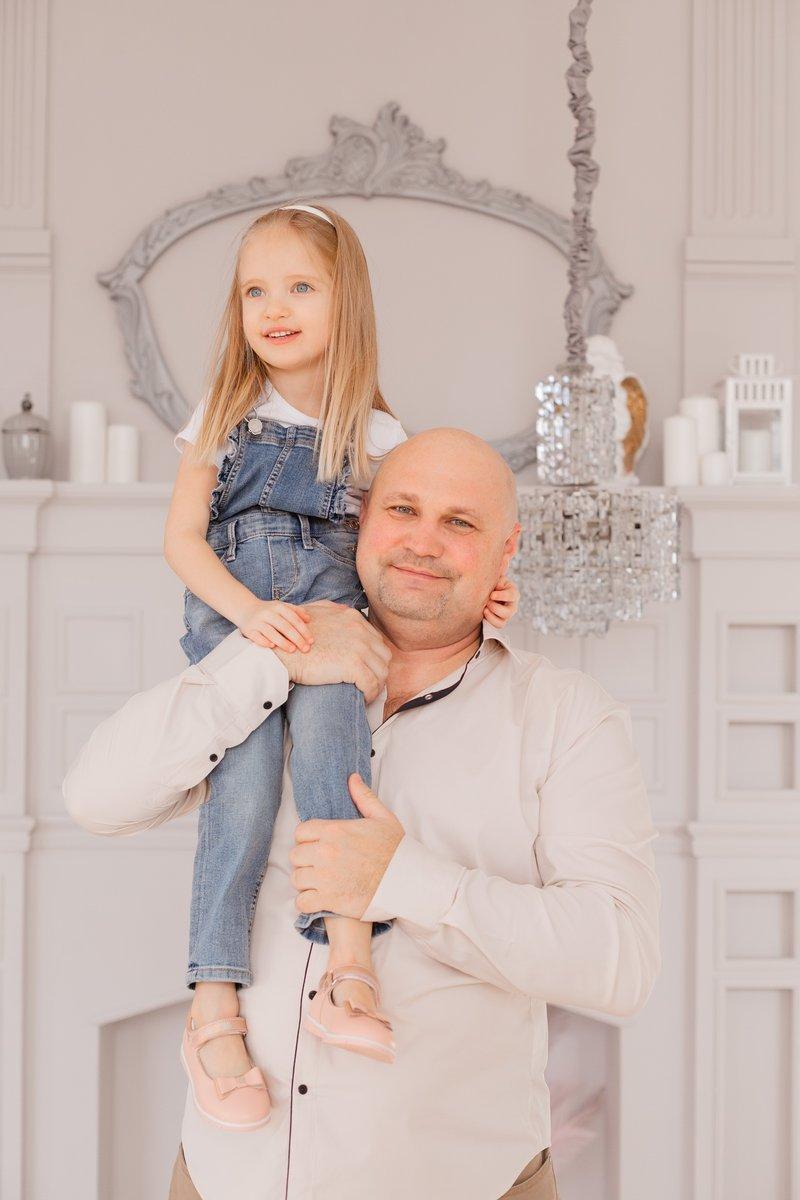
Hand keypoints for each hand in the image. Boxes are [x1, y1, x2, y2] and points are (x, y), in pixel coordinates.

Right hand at [235, 598, 312, 652]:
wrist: (245, 609)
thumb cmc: (269, 611)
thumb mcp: (282, 607)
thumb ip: (296, 611)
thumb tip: (308, 619)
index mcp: (278, 607)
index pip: (294, 619)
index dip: (303, 630)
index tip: (311, 641)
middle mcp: (267, 613)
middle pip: (284, 626)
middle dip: (296, 638)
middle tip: (305, 649)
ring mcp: (257, 621)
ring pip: (271, 632)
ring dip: (283, 642)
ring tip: (292, 650)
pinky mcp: (248, 629)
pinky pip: (256, 637)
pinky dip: (264, 641)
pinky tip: (272, 646)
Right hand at [273, 601, 391, 701]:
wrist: (283, 649)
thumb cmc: (294, 635)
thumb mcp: (315, 611)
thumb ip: (333, 609)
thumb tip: (343, 611)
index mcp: (353, 618)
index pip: (376, 641)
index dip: (374, 658)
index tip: (368, 669)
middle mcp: (360, 630)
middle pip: (383, 656)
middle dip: (378, 671)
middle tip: (369, 683)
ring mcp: (358, 647)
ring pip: (381, 672)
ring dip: (376, 685)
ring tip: (366, 693)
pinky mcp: (353, 665)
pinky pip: (372, 684)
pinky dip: (370, 694)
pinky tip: (363, 698)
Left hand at [289, 774, 404, 918]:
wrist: (407, 882)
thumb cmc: (396, 851)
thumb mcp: (383, 818)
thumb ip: (363, 797)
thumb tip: (352, 778)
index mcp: (334, 831)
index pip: (301, 832)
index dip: (308, 839)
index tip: (319, 846)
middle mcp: (325, 853)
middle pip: (295, 856)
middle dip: (305, 860)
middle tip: (320, 865)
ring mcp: (325, 878)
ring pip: (297, 879)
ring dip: (306, 882)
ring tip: (320, 882)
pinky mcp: (329, 900)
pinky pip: (302, 902)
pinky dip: (309, 902)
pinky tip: (320, 899)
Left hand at [483, 574, 518, 626]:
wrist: (488, 592)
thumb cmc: (493, 585)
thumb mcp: (496, 580)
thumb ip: (497, 581)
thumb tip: (497, 587)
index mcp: (513, 593)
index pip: (511, 596)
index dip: (502, 596)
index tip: (492, 595)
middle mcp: (513, 606)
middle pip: (508, 612)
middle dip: (495, 608)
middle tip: (487, 602)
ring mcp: (507, 615)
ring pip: (503, 621)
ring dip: (491, 616)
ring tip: (485, 608)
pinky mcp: (501, 621)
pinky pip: (498, 625)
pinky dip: (490, 620)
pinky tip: (484, 613)